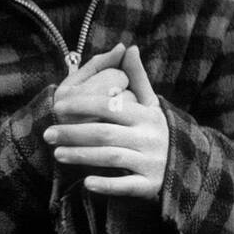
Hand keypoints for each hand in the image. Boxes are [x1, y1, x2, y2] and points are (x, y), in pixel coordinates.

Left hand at [44, 45, 168, 199]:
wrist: (185, 167)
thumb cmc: (156, 131)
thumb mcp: (150, 104)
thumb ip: (136, 77)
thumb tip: (128, 47)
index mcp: (146, 115)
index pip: (109, 106)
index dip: (82, 105)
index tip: (57, 106)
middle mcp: (149, 137)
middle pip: (105, 133)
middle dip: (73, 133)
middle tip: (47, 134)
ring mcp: (150, 162)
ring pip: (111, 157)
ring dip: (82, 156)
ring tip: (57, 154)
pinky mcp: (150, 185)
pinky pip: (126, 186)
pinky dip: (107, 185)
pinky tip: (86, 183)